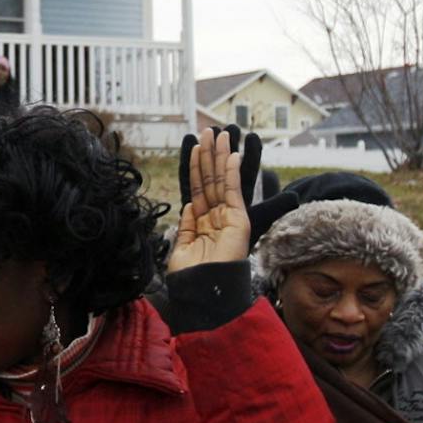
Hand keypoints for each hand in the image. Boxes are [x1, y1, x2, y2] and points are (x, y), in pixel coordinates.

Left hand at [166, 127, 253, 273]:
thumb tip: (187, 206)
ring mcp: (228, 218)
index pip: (198, 189)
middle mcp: (216, 218)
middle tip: (208, 131)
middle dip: (208, 155)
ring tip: (217, 133)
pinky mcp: (239, 220)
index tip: (194, 147)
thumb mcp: (183, 247)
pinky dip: (231, 171)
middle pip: (210, 180)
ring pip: (221, 181)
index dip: (195, 168)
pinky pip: (233, 190)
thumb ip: (186, 225)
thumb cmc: (191, 276)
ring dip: (218, 156)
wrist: (202, 290)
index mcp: (201, 224)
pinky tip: (229, 154)